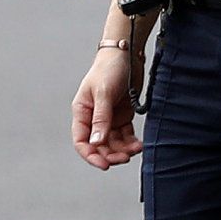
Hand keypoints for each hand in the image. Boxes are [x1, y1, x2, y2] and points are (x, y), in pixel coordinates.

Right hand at [74, 45, 141, 167]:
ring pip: (113, 143)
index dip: (90, 155)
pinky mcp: (122, 116)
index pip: (81, 141)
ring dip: (123, 150)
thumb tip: (96, 142)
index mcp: (82, 112)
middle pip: (98, 145)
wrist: (127, 54)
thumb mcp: (103, 93)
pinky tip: (139, 144)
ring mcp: (109, 118)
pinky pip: (125, 136)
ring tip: (136, 149)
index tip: (104, 164)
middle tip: (125, 158)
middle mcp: (93, 117)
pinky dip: (131, 142)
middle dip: (111, 154)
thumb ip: (100, 118)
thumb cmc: (110, 69)